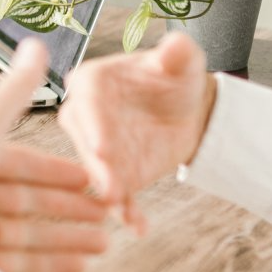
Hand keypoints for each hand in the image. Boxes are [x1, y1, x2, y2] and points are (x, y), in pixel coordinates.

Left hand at [0, 39, 111, 271]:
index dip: (57, 172)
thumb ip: (15, 90)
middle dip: (71, 208)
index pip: (21, 166)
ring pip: (31, 236)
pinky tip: (81, 265)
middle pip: (29, 203)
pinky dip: (54, 265)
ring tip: (105, 243)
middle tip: (106, 212)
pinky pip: (23, 265)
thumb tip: (35, 45)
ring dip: (71, 238)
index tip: (90, 178)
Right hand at [57, 32, 215, 234]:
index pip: (86, 100)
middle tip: (110, 185)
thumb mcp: (182, 61)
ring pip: (97, 173)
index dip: (93, 124)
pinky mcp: (114, 175)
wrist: (186, 110)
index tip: (101, 146)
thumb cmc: (175, 78)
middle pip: (85, 141)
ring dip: (108, 192)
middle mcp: (85, 117)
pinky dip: (127, 211)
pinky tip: (138, 225)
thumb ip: (177, 53)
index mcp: (93, 82)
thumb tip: (175, 46)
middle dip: (96, 166)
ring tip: (123, 208)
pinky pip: (117, 194)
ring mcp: (96, 150)